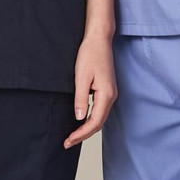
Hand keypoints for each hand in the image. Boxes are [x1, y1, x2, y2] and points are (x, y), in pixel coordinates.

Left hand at [64, 33, 117, 148]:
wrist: (99, 38)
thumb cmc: (90, 53)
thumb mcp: (82, 77)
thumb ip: (81, 99)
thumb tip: (79, 118)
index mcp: (107, 95)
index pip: (95, 122)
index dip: (81, 134)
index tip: (69, 140)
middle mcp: (111, 96)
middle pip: (99, 122)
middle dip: (83, 134)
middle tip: (68, 142)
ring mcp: (110, 92)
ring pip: (100, 116)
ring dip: (87, 127)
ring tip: (73, 134)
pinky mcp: (107, 88)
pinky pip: (99, 108)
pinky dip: (90, 118)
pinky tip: (80, 119)